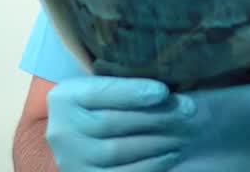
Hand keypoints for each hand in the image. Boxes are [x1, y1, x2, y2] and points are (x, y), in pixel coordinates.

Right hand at [45, 76, 197, 170]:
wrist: (84, 141)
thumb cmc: (107, 107)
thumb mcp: (108, 89)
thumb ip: (129, 85)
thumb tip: (169, 90)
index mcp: (66, 97)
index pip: (99, 92)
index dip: (132, 92)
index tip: (163, 91)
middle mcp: (61, 129)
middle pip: (111, 122)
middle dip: (155, 116)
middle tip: (188, 110)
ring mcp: (70, 159)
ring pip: (116, 151)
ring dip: (157, 142)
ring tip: (185, 132)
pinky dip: (150, 165)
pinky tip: (171, 154)